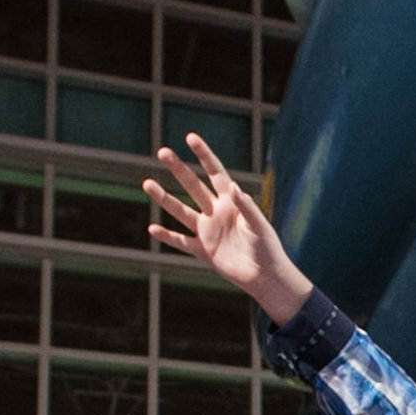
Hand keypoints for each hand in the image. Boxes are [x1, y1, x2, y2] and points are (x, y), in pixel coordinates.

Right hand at [142, 134, 312, 325]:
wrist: (266, 277)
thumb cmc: (268, 248)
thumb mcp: (259, 225)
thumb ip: (247, 207)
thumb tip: (233, 186)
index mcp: (232, 202)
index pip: (215, 173)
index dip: (203, 155)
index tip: (190, 137)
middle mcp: (216, 213)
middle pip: (193, 186)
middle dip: (178, 168)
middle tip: (162, 152)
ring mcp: (207, 231)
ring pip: (181, 211)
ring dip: (164, 198)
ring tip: (147, 183)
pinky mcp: (203, 251)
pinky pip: (181, 241)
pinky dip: (168, 236)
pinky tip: (152, 228)